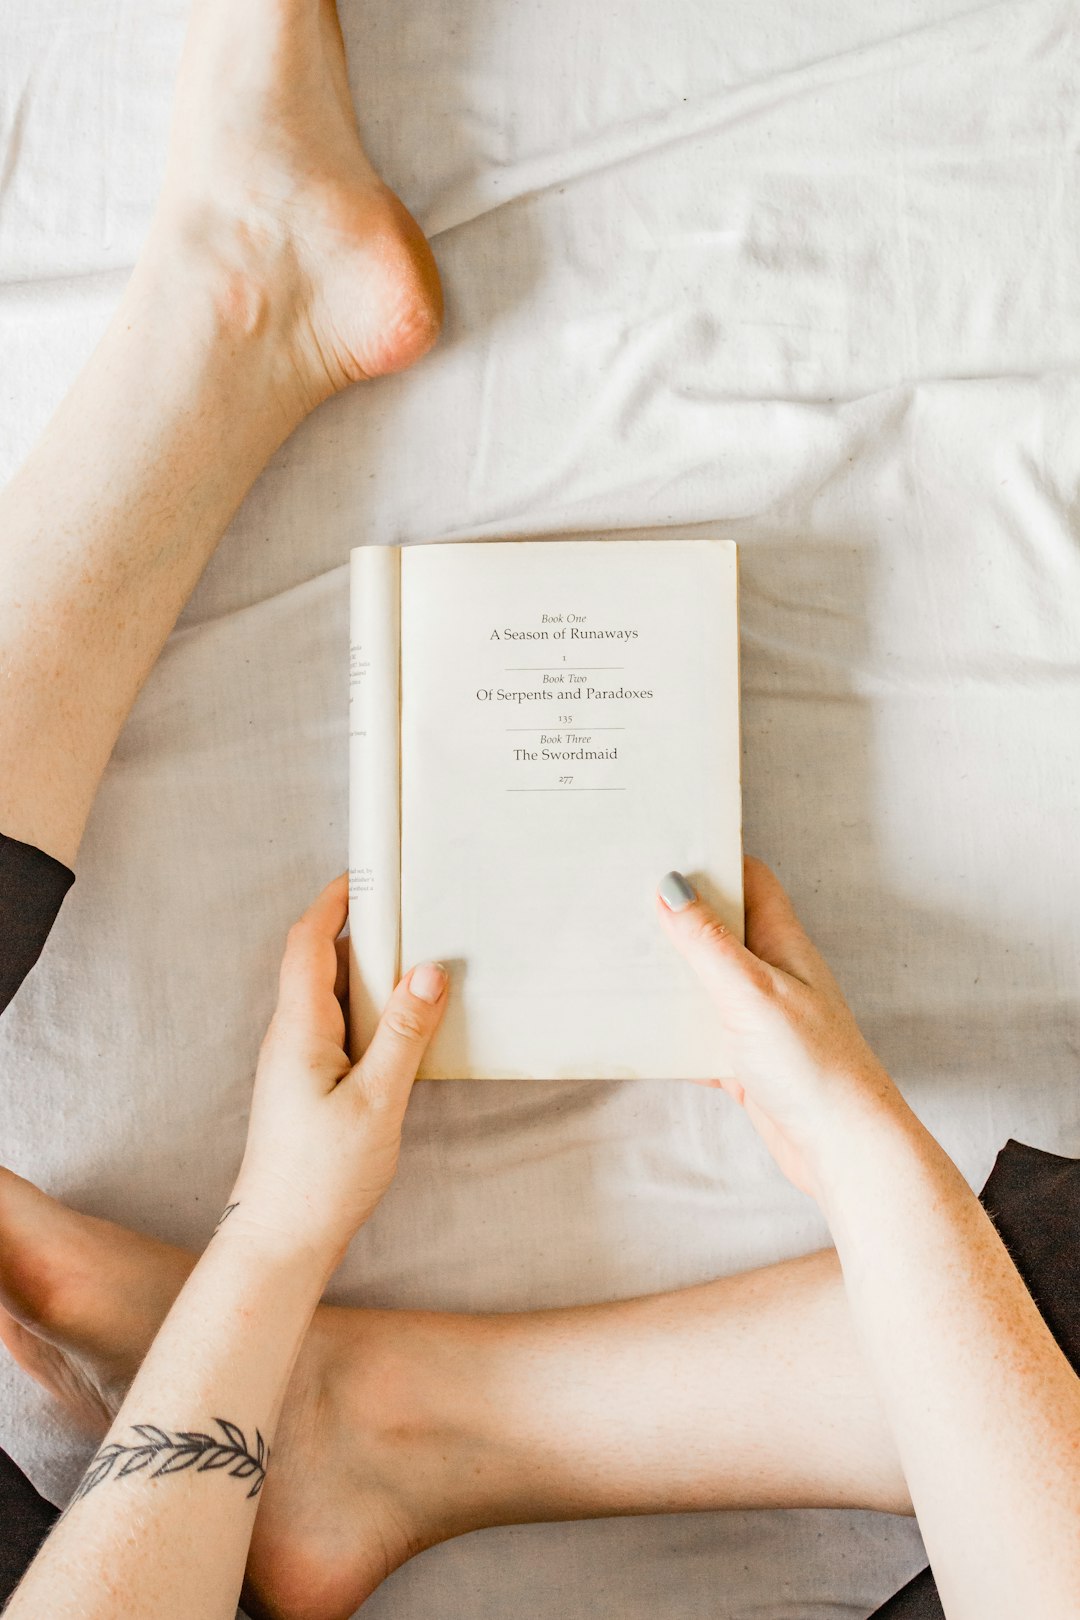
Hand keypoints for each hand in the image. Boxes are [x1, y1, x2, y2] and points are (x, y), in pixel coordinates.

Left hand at [227, 875, 446, 1268]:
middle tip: (410, 908)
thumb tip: (429, 970)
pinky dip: (370, 1010)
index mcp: (299, 1029)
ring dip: (368, 971)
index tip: (369, 872)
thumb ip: (404, 1033)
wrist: (280, 1240)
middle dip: (360, 927)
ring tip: (418, 956)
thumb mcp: (377, 1100)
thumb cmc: (322, 1177)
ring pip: (332, 996)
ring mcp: (296, 1062)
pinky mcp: (308, 1086)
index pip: (309, 941)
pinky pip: (339, 1028)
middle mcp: (291, 1036)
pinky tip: (404, 1024)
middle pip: (320, 960)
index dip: (334, 900)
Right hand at [657, 858, 900, 1198]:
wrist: (843, 1150)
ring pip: (704, 982)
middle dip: (676, 915)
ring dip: (668, 975)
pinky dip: (671, 1032)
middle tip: (623, 901)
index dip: (712, 859)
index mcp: (782, 944)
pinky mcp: (745, 1061)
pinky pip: (698, 1035)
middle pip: (719, 928)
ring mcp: (758, 1019)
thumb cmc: (814, 1067)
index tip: (663, 847)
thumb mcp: (751, 993)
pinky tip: (639, 1033)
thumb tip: (671, 886)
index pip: (750, 880)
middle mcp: (771, 975)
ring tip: (618, 959)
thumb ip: (708, 943)